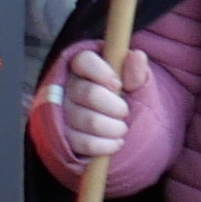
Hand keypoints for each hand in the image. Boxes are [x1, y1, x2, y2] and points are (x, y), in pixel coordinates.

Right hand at [50, 46, 132, 163]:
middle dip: (115, 106)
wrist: (114, 128)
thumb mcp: (135, 84)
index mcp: (83, 67)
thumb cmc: (123, 100)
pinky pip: (84, 143)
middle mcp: (68, 88)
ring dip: (114, 128)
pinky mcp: (64, 137)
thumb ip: (136, 72)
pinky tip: (115, 142)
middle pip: (90, 94)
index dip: (102, 72)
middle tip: (125, 112)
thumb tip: (137, 56)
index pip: (84, 61)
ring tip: (122, 129)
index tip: (118, 85)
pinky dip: (105, 145)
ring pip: (89, 121)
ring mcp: (63, 113)